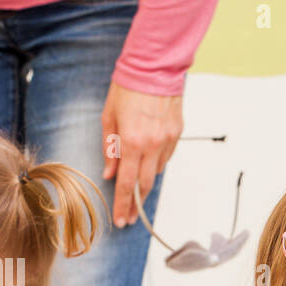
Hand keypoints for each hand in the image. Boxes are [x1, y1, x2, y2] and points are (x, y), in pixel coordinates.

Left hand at [100, 82, 183, 228]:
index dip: (123, 204)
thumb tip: (110, 171)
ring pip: (156, 171)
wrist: (154, 67)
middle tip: (131, 216)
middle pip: (144, 184)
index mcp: (131, 141)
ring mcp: (167, 140)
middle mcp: (151, 144)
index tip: (122, 219)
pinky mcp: (177, 134)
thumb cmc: (128, 87)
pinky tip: (148, 165)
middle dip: (136, 203)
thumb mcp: (109, 116)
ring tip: (137, 190)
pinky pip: (166, 157)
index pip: (126, 182)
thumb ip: (109, 147)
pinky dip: (156, 164)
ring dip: (146, 183)